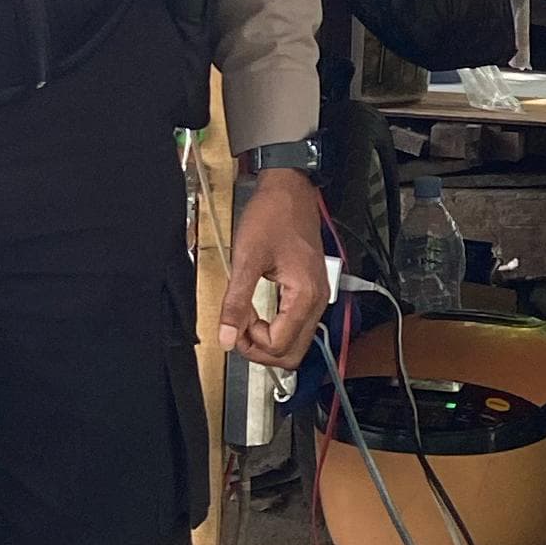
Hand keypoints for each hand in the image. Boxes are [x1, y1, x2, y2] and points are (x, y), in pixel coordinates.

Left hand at [222, 169, 328, 367]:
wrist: (289, 190)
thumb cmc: (272, 216)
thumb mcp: (247, 258)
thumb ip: (236, 302)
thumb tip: (227, 337)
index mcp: (305, 295)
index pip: (279, 345)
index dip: (251, 342)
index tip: (234, 322)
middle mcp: (318, 301)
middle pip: (292, 354)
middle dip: (261, 350)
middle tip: (237, 331)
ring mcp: (318, 297)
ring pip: (296, 343)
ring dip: (268, 340)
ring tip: (245, 320)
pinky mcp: (311, 291)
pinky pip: (297, 325)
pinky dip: (276, 328)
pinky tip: (257, 313)